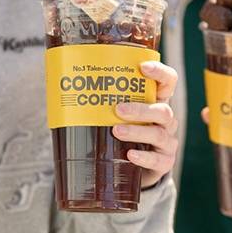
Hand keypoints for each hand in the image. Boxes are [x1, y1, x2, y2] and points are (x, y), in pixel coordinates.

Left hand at [112, 61, 177, 187]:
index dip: (160, 72)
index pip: (168, 81)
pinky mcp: (165, 162)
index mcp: (157, 101)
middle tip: (117, 109)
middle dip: (140, 109)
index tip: (143, 67)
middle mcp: (166, 120)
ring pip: (158, 134)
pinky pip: (158, 160)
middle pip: (163, 110)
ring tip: (116, 131)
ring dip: (137, 131)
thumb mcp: (118, 113)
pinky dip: (144, 157)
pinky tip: (130, 154)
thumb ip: (104, 100)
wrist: (130, 165)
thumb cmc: (121, 130)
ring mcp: (167, 141)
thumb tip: (63, 83)